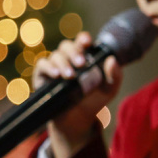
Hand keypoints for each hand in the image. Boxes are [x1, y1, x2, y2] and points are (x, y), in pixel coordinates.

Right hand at [32, 32, 122, 157]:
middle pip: (67, 46)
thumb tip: (112, 59)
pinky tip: (57, 75)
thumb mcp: (109, 89)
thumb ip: (115, 75)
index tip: (87, 42)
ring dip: (63, 63)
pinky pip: (42, 64)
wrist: (78, 119)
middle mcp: (68, 58)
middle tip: (81, 63)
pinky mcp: (43, 75)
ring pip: (56, 55)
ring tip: (71, 76)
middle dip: (74, 52)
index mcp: (85, 57)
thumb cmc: (95, 100)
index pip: (82, 42)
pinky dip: (49, 67)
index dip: (83, 39)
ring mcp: (55, 66)